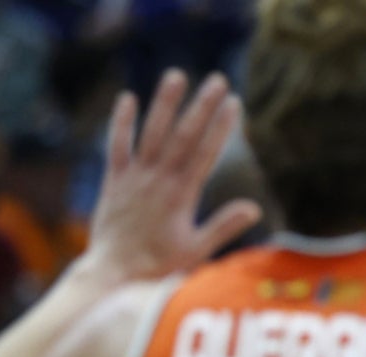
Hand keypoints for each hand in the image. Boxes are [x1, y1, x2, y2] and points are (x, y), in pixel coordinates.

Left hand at [84, 68, 262, 284]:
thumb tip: (254, 208)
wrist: (112, 272)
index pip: (205, 153)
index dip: (221, 127)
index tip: (234, 103)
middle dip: (201, 106)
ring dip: (165, 103)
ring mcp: (134, 177)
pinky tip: (127, 98)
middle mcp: (158, 179)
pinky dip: (121, 123)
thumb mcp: (196, 251)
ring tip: (177, 75)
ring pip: (151, 133)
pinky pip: (117, 146)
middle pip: (183, 136)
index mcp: (181, 195)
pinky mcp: (114, 180)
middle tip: (217, 79)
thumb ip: (223, 226)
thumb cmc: (157, 266)